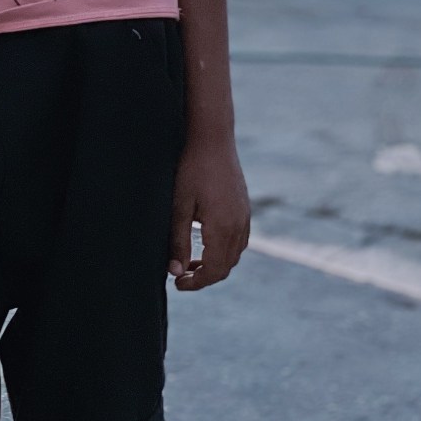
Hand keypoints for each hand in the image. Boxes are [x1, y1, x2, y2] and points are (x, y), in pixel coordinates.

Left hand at [168, 135, 249, 290]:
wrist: (212, 135)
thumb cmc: (191, 167)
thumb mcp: (179, 204)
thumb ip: (178, 240)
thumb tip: (176, 272)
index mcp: (224, 228)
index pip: (214, 271)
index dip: (197, 283)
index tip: (178, 284)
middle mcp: (239, 225)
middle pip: (226, 266)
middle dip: (205, 276)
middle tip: (182, 276)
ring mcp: (245, 215)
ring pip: (234, 253)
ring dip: (216, 263)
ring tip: (191, 261)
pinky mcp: (244, 205)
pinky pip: (239, 238)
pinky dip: (224, 248)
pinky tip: (206, 240)